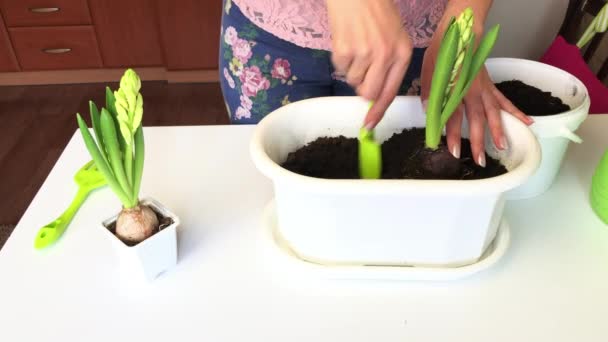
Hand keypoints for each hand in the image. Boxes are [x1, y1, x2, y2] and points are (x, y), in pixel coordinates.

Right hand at [327, 0, 412, 127]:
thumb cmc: (376, 10)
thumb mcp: (394, 36)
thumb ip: (389, 64)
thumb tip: (373, 93)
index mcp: (402, 53)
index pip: (391, 91)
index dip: (378, 111)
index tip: (369, 125)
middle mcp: (386, 56)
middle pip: (369, 93)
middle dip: (362, 89)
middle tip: (360, 72)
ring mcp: (365, 53)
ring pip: (352, 81)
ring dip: (351, 70)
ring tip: (356, 46)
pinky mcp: (345, 50)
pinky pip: (340, 69)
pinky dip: (340, 59)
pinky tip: (346, 40)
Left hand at [421, 29, 532, 166]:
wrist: (462, 33)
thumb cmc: (443, 52)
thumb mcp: (429, 72)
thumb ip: (429, 93)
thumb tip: (428, 112)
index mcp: (456, 89)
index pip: (454, 117)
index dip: (454, 134)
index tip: (454, 151)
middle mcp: (473, 91)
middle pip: (477, 119)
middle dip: (478, 141)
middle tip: (479, 160)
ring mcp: (484, 89)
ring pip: (493, 113)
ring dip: (498, 130)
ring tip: (502, 147)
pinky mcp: (491, 85)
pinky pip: (505, 100)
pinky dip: (516, 111)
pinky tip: (528, 122)